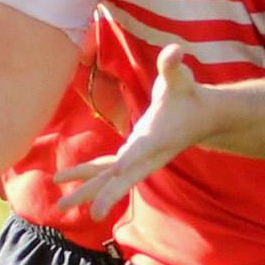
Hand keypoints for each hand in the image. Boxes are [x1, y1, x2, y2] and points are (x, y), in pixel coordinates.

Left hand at [54, 46, 211, 218]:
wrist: (204, 118)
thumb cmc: (189, 96)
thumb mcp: (181, 79)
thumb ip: (173, 66)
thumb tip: (175, 50)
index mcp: (157, 137)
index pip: (142, 149)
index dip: (131, 159)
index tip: (119, 170)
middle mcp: (147, 155)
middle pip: (125, 178)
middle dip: (108, 195)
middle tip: (92, 214)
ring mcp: (139, 160)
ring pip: (111, 180)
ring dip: (87, 192)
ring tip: (60, 207)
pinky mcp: (134, 158)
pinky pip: (107, 171)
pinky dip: (88, 176)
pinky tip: (67, 179)